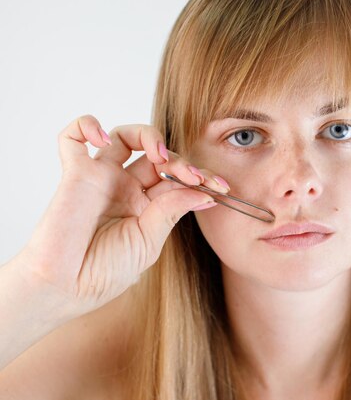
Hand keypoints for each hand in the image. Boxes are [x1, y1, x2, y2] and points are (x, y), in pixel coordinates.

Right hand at [18, 115, 226, 317]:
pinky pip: (73, 137)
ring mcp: (101, 178)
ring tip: (160, 154)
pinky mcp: (75, 173)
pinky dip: (86, 126)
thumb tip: (205, 192)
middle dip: (182, 162)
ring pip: (125, 136)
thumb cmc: (105, 272)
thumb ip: (172, 211)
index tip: (221, 187)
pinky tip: (103, 138)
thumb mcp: (149, 242)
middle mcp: (126, 187)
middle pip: (159, 155)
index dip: (200, 177)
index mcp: (147, 205)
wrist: (67, 288)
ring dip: (149, 135)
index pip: (178, 179)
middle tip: (194, 176)